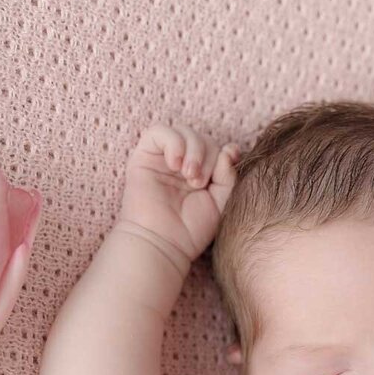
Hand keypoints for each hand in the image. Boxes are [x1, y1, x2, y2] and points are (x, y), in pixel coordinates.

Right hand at [119, 124, 241, 263]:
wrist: (163, 243)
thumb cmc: (191, 229)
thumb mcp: (221, 202)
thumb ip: (228, 175)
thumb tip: (230, 149)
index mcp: (201, 173)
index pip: (217, 148)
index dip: (224, 153)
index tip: (225, 169)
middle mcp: (182, 164)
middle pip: (202, 137)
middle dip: (207, 156)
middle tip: (199, 183)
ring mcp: (163, 159)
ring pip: (184, 131)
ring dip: (193, 151)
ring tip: (189, 177)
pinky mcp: (143, 157)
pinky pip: (159, 131)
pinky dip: (173, 143)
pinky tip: (175, 165)